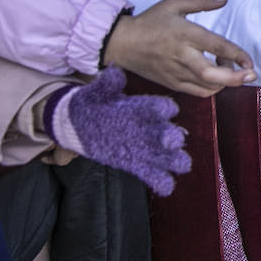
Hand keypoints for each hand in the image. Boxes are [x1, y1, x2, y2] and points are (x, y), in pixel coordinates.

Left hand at [45, 68, 189, 195]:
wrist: (79, 122)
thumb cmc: (92, 104)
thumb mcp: (96, 93)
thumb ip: (106, 85)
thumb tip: (114, 73)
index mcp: (140, 108)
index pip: (156, 107)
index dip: (162, 108)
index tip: (167, 110)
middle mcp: (147, 128)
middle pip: (164, 132)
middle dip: (171, 136)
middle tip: (173, 140)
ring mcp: (143, 147)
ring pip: (164, 154)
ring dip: (174, 159)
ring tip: (182, 165)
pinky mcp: (134, 162)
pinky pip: (150, 172)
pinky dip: (160, 180)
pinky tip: (167, 186)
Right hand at [104, 0, 255, 96]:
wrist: (121, 43)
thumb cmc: (150, 22)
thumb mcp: (174, 4)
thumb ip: (200, 1)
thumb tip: (224, 0)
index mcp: (185, 35)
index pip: (216, 47)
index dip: (237, 55)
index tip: (250, 60)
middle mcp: (182, 56)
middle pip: (212, 74)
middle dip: (235, 78)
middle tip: (251, 75)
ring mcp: (176, 73)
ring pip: (207, 86)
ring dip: (225, 81)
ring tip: (227, 67)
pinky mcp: (172, 84)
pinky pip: (197, 92)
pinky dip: (212, 88)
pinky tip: (215, 76)